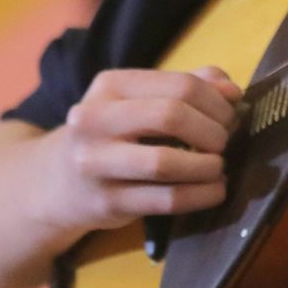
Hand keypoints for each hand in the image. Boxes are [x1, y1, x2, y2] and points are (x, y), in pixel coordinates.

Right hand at [38, 65, 240, 233]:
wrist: (56, 182)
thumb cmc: (112, 134)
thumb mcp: (139, 100)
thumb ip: (186, 86)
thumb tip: (231, 91)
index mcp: (109, 86)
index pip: (179, 85)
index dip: (217, 102)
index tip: (230, 115)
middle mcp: (94, 120)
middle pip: (171, 116)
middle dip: (212, 131)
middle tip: (224, 142)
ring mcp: (95, 164)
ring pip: (165, 162)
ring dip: (207, 166)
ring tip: (219, 167)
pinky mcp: (106, 203)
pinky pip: (166, 200)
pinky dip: (201, 195)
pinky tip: (214, 190)